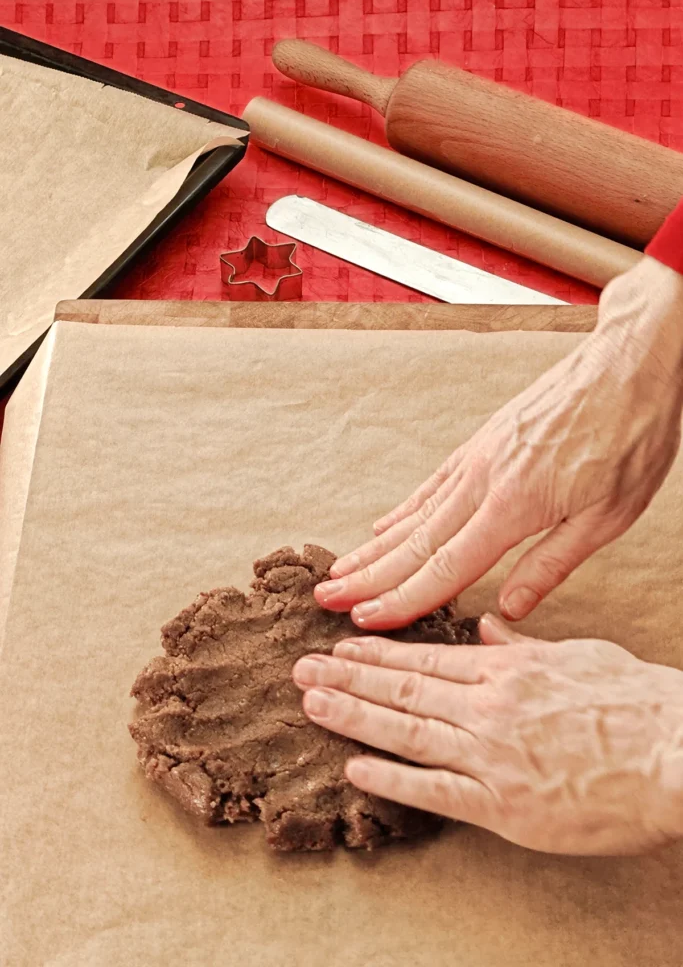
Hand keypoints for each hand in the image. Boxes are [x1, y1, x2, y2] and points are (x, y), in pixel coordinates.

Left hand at [292, 615, 682, 854]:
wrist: (675, 752)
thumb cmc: (634, 703)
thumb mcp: (576, 654)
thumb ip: (523, 645)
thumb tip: (487, 626)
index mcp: (507, 669)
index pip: (425, 658)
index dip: (376, 653)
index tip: (339, 646)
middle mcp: (488, 707)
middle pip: (403, 689)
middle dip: (347, 678)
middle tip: (301, 670)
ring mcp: (491, 756)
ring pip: (406, 731)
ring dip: (352, 715)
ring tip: (311, 703)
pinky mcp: (502, 806)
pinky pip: (435, 790)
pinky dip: (391, 778)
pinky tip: (355, 766)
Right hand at [315, 259, 682, 628]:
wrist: (631, 363)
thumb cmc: (630, 436)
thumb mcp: (608, 516)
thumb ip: (551, 564)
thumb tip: (510, 607)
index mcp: (514, 506)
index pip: (446, 567)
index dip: (402, 599)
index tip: (365, 620)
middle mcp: (483, 481)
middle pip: (415, 542)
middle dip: (368, 577)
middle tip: (325, 599)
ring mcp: (477, 458)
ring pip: (415, 513)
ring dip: (374, 548)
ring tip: (340, 570)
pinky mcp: (482, 442)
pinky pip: (431, 484)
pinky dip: (403, 509)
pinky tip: (383, 526)